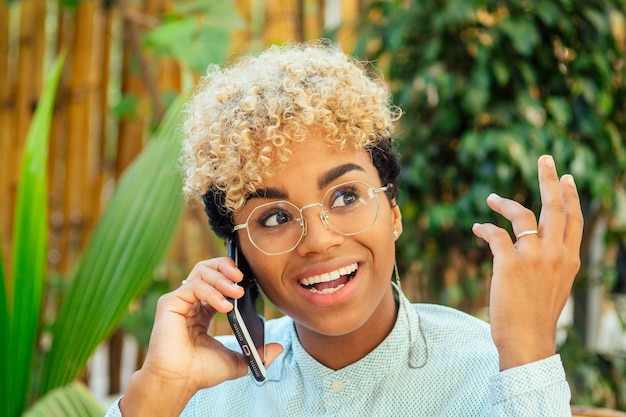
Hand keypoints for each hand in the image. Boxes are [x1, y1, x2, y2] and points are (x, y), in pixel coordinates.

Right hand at [120, 258, 282, 415]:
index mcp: (203, 311)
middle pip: (208, 269)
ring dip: (222, 278)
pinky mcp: (170, 303)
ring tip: (237, 292)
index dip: (232, 276)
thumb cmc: (201, 372)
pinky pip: (194, 286)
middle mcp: (191, 302)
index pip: (218, 281)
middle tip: (242, 278)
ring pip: (201, 272)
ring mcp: (180, 301)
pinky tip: (225, 306)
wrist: (178, 382)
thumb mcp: (237, 360)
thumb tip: (279, 347)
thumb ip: (257, 352)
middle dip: (227, 268)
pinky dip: (212, 292)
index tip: (249, 281)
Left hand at [472, 155, 582, 369]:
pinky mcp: (510, 263)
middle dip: (550, 179)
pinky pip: (496, 234)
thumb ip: (550, 262)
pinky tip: (477, 226)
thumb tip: (532, 245)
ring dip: (505, 203)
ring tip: (491, 198)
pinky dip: (485, 227)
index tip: (566, 178)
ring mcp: (534, 257)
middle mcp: (556, 253)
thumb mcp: (554, 286)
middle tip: (545, 158)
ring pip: (524, 215)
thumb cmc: (537, 316)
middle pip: (555, 207)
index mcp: (569, 259)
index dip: (570, 196)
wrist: (528, 340)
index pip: (574, 220)